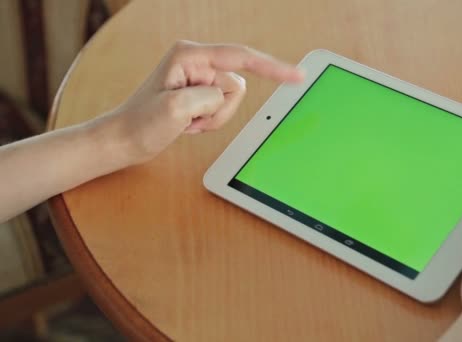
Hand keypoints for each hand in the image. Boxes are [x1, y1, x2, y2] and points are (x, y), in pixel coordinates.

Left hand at [90, 40, 303, 164]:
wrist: (124, 140)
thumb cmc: (140, 123)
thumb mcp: (174, 109)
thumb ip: (209, 96)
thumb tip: (225, 93)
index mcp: (190, 55)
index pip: (242, 58)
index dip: (272, 67)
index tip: (297, 75)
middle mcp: (197, 61)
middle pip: (237, 85)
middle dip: (220, 110)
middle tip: (193, 120)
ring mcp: (199, 77)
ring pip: (232, 99)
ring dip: (214, 118)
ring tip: (188, 122)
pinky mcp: (200, 92)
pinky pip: (223, 108)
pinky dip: (210, 121)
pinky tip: (188, 123)